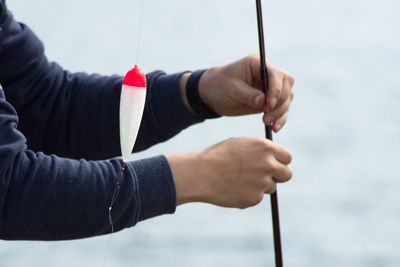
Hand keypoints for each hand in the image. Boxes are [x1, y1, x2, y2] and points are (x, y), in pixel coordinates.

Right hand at [167, 137, 291, 208]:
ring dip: (261, 185)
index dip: (280, 161)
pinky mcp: (255, 198)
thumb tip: (273, 159)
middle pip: (286, 174)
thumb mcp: (241, 145)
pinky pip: (257, 197)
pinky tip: (233, 188)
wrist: (202, 173)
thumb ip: (260, 151)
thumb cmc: (218, 156)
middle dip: (278, 175)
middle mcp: (268, 165)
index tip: (274, 164)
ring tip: (240, 180)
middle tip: (264, 176)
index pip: (287, 157)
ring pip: (271, 187)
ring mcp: (263, 183)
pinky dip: (249, 194)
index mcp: (265, 148)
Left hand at [196, 55, 293, 131]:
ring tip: (267, 122)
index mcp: (258, 64)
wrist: (211, 94)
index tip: (269, 104)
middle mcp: (268, 74)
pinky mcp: (269, 101)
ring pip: (286, 99)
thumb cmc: (219, 85)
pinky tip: (274, 128)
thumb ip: (248, 95)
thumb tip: (263, 102)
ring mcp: (270, 88)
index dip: (276, 89)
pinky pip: (281, 110)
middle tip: (267, 115)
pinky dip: (280, 119)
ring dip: (280, 112)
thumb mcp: (231, 89)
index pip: (276, 74)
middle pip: (286, 86)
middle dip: (280, 102)